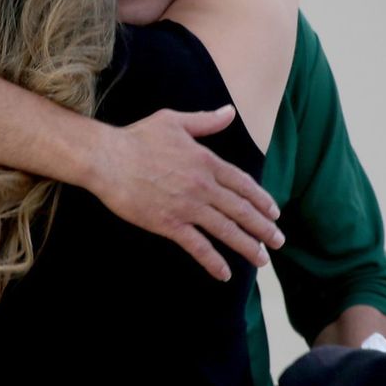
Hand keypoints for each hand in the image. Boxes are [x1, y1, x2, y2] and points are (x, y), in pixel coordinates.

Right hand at [86, 105, 283, 280]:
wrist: (107, 159)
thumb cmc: (137, 137)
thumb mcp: (174, 121)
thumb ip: (206, 121)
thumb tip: (230, 112)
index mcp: (206, 161)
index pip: (244, 185)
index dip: (262, 201)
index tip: (275, 213)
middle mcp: (203, 186)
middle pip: (242, 210)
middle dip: (263, 228)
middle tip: (279, 241)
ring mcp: (187, 207)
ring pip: (226, 230)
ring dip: (248, 247)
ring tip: (263, 260)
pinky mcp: (169, 224)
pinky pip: (198, 246)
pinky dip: (213, 261)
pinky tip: (225, 273)